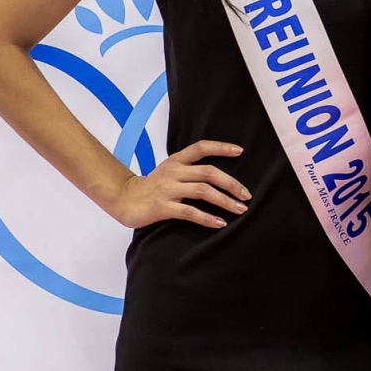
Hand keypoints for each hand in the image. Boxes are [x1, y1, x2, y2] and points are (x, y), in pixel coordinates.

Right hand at [112, 140, 250, 228]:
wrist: (125, 200)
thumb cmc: (152, 187)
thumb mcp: (169, 171)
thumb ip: (190, 169)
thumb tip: (220, 175)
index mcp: (175, 160)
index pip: (200, 147)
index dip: (220, 147)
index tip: (240, 151)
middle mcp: (173, 172)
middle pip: (208, 172)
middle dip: (231, 183)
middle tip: (246, 195)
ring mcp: (167, 189)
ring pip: (202, 191)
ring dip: (225, 201)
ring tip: (240, 210)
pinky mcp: (162, 207)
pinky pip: (190, 212)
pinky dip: (207, 218)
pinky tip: (220, 223)